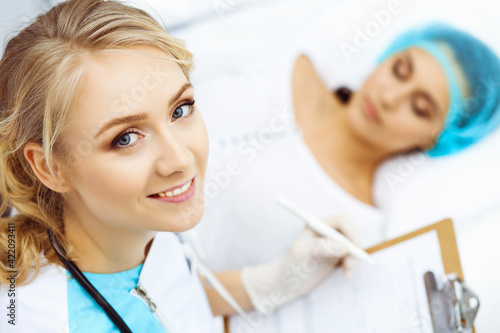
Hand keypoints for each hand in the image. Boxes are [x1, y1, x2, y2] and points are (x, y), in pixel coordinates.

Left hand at [240, 214, 360, 314]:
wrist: (285, 284)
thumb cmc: (289, 266)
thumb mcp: (302, 253)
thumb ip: (322, 247)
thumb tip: (345, 246)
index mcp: (316, 225)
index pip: (341, 220)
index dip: (351, 230)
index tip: (355, 246)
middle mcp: (325, 232)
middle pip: (350, 233)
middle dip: (354, 248)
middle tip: (351, 264)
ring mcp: (331, 245)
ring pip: (352, 246)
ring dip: (354, 259)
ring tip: (347, 273)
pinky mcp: (335, 258)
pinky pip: (350, 258)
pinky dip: (351, 266)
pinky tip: (346, 275)